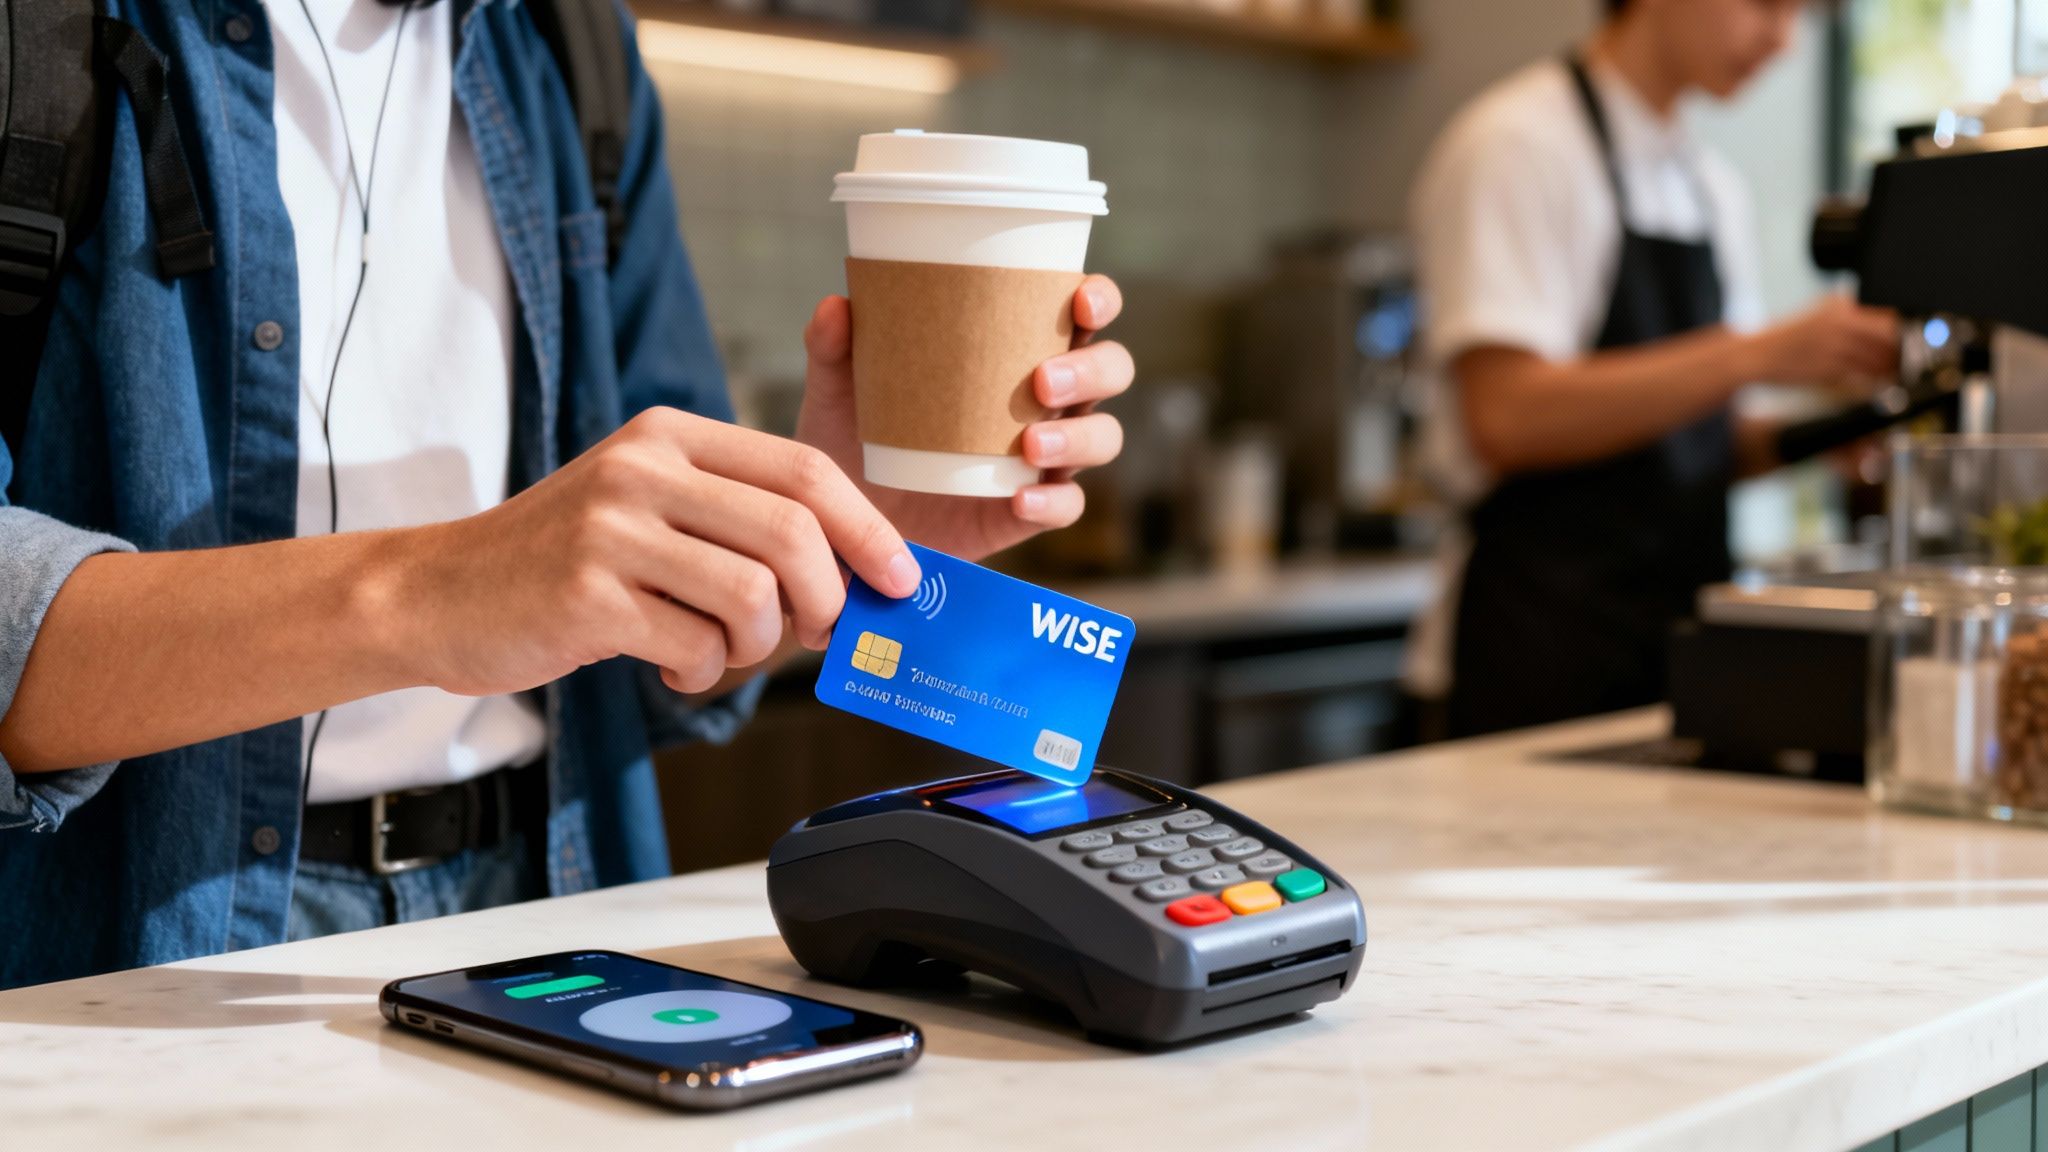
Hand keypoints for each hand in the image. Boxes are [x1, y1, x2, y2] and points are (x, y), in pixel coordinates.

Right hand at [395, 408, 920, 697]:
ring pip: (753, 595)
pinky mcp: (585, 595)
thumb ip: (734, 520)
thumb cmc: (562, 562)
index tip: (900, 578)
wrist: (435, 594)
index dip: (867, 528)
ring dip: (756, 644)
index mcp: (669, 434)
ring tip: (720, 648)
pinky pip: (695, 645)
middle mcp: (641, 468)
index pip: (803, 469)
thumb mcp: (645, 506)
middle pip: (792, 533)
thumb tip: (851, 575)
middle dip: (827, 598)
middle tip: (817, 634)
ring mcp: (610, 530)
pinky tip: (671, 663)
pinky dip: (702, 671)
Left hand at [795, 275, 1133, 562]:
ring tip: (1031, 445)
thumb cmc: (850, 438)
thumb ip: (833, 349)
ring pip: (1103, 436)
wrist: (842, 523)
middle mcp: (1044, 399)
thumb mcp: (835, 392)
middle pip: (1111, 371)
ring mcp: (1042, 457)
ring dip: (1080, 435)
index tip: (1081, 301)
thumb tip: (837, 305)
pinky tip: (1020, 499)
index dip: (1099, 301)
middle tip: (1043, 380)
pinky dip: (1052, 502)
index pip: (1082, 314)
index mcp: (1015, 349)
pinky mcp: (1028, 511)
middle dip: (1093, 370)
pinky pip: (1066, 505)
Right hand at [1747, 295, 1899, 394]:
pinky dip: (1874, 380)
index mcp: (1839, 308)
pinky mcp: (1828, 372)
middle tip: (1910, 357)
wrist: (1757, 356)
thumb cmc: (1788, 337)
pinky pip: (1861, 377)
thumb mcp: (1820, 313)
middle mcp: (1839, 325)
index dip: (1904, 329)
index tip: (1914, 337)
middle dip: (1902, 350)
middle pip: (1888, 338)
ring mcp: (1834, 349)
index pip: (1887, 316)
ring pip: (1877, 360)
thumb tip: (1888, 319)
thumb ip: (1851, 313)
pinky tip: (1879, 381)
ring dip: (1891, 367)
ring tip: (1896, 370)